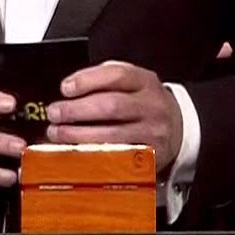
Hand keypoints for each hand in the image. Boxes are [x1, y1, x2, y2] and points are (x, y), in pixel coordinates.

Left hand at [45, 60, 182, 169]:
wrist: (179, 129)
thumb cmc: (145, 103)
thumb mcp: (133, 81)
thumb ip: (105, 78)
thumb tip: (70, 88)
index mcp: (145, 82)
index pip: (117, 75)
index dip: (87, 81)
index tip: (65, 88)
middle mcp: (152, 107)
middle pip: (111, 106)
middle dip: (77, 110)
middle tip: (54, 113)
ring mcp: (152, 134)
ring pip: (112, 136)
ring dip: (78, 136)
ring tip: (57, 133)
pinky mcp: (149, 158)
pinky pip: (116, 158)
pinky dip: (91, 155)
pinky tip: (74, 152)